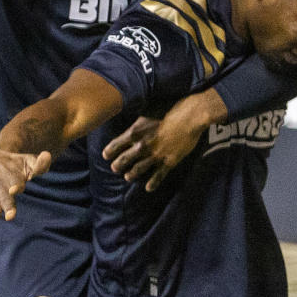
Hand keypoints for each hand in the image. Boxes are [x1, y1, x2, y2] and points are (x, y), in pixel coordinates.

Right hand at [0, 150, 51, 236]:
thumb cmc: (18, 164)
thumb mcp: (30, 161)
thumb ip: (40, 163)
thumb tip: (47, 155)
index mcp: (14, 178)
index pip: (16, 183)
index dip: (16, 186)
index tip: (15, 189)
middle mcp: (2, 189)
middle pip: (5, 199)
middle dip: (8, 207)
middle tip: (10, 217)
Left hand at [102, 90, 224, 190]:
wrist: (190, 117)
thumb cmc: (171, 109)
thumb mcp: (149, 111)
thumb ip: (139, 120)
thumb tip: (131, 120)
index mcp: (136, 131)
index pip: (117, 144)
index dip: (110, 151)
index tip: (106, 155)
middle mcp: (142, 146)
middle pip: (125, 159)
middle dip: (118, 165)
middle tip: (114, 168)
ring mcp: (155, 155)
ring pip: (138, 169)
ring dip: (131, 174)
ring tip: (127, 177)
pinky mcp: (168, 162)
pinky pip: (158, 176)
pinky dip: (152, 183)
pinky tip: (148, 188)